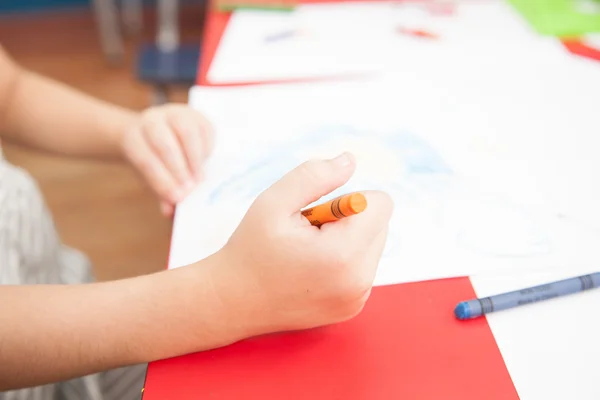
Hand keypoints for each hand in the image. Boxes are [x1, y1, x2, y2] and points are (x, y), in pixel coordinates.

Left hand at [119, 104, 213, 216]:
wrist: (155, 132)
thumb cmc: (153, 160)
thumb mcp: (149, 175)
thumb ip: (160, 192)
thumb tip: (170, 211)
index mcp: (134, 136)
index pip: (145, 159)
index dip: (161, 180)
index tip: (176, 198)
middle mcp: (152, 120)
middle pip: (164, 144)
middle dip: (178, 170)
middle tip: (189, 190)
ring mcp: (175, 114)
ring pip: (186, 132)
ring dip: (195, 159)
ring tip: (200, 180)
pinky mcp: (196, 115)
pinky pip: (204, 130)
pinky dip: (207, 150)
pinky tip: (205, 166)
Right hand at [213, 152, 393, 337]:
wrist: (232, 302)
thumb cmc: (250, 249)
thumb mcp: (273, 202)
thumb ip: (315, 175)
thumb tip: (350, 161)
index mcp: (344, 254)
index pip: (381, 204)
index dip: (348, 199)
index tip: (318, 214)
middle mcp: (359, 281)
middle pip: (380, 224)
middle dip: (348, 221)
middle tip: (307, 235)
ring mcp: (357, 299)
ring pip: (372, 245)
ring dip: (345, 240)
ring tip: (307, 253)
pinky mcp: (352, 307)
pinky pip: (362, 267)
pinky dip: (342, 260)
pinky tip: (310, 269)